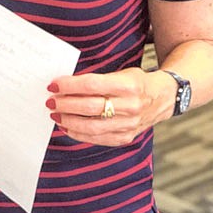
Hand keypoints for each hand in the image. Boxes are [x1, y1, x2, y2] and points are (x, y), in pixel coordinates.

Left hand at [45, 67, 168, 144]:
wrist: (162, 98)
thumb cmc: (136, 83)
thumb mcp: (121, 73)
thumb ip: (97, 80)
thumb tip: (65, 86)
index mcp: (129, 85)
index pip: (92, 84)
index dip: (70, 85)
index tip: (54, 85)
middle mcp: (130, 106)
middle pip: (90, 107)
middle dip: (65, 104)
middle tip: (50, 101)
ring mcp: (129, 125)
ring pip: (92, 126)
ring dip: (69, 121)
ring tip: (55, 115)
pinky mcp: (126, 137)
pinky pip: (97, 138)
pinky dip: (78, 134)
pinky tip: (67, 127)